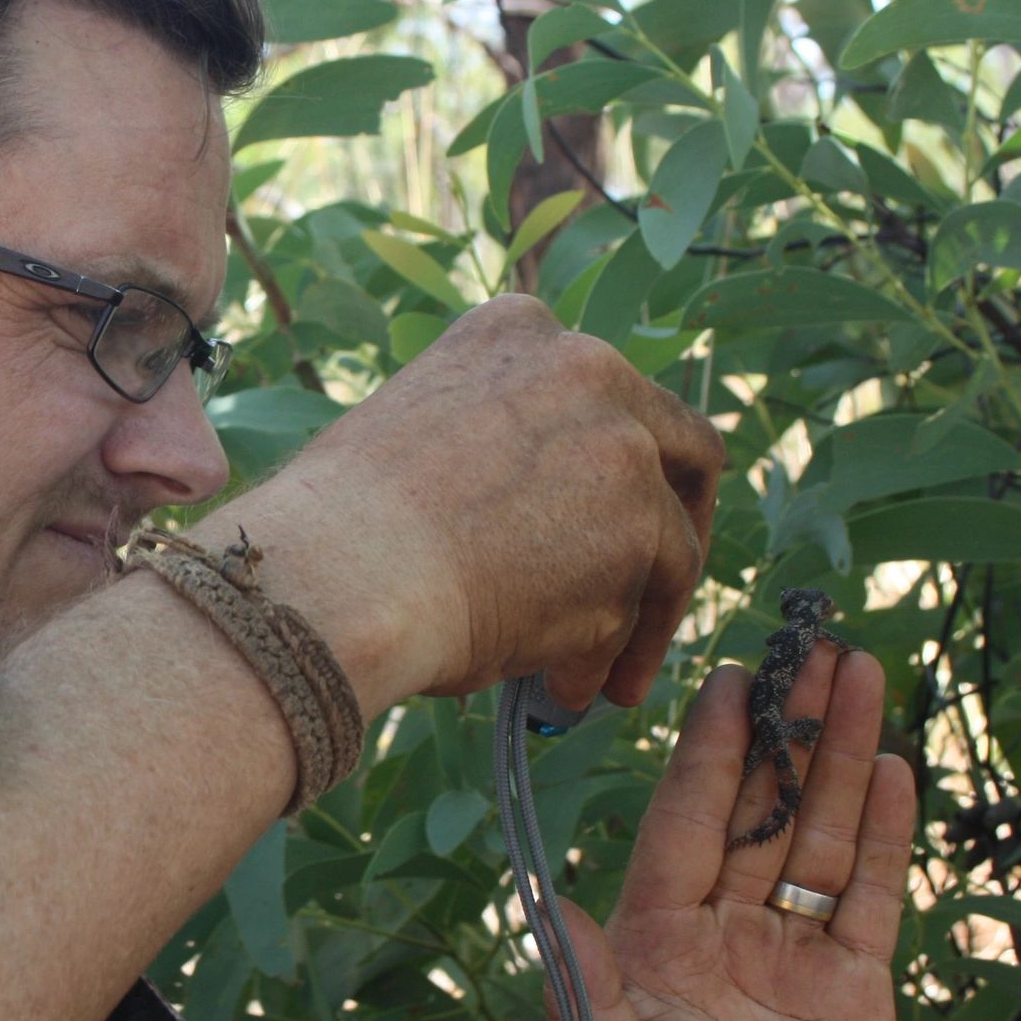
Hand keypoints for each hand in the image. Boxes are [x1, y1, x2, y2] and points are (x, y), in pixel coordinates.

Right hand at [246, 296, 724, 713]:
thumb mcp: (419, 439)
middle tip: (652, 584)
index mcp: (518, 333)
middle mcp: (586, 368)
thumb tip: (538, 531)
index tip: (600, 511)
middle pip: (679, 447)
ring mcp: (623, 446)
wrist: (341, 570)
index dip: (610, 461)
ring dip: (636, 616)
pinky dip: (614, 652)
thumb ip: (497, 456)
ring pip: (668, 544)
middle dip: (674, 522)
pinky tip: (570, 687)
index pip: (601, 392)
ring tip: (590, 673)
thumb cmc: (344, 527)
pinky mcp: (642, 528)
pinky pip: (645, 606)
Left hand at [569, 648, 913, 1020]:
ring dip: (840, 762)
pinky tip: (896, 770)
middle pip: (756, 813)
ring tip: (863, 677)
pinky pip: (867, 897)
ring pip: (817, 838)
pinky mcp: (853, 995)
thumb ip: (590, 1002)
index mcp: (655, 947)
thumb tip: (542, 906)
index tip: (730, 679)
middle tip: (812, 645)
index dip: (709, 753)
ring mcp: (789, 961)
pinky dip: (882, 835)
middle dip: (784, 732)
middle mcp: (720, 937)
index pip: (684, 826)